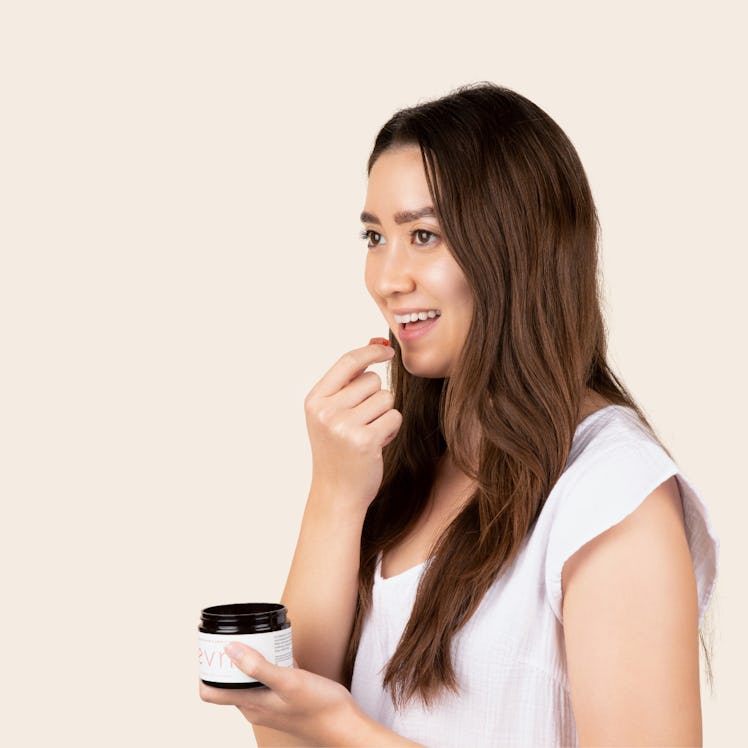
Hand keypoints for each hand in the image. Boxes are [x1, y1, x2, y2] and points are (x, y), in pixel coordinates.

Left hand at [199, 643, 365, 745]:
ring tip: (257, 637)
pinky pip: (268, 678)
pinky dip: (268, 662)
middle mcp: (256, 706)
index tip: (212, 647)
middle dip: (228, 658)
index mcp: (251, 705)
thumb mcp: (288, 682)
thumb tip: (229, 650)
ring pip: (250, 677)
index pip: (211, 691)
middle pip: (229, 681)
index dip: (207, 670)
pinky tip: (280, 648)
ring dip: (249, 658)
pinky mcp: (284, 698)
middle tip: (234, 635)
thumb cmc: (319, 707)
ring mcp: (270, 703)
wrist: (345, 724)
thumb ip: (258, 667)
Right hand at [304, 339, 400, 509]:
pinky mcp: (364, 440)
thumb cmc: (338, 450)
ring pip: (385, 399)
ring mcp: (343, 426)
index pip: (348, 361)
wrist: (336, 494)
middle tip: (361, 424)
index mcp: (315, 400)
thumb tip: (377, 342)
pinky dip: (390, 430)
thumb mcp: (333, 412)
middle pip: (372, 381)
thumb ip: (350, 379)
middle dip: (375, 399)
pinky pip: (393, 417)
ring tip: (367, 435)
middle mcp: (326, 411)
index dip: (371, 352)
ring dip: (383, 415)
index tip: (387, 351)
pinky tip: (375, 446)